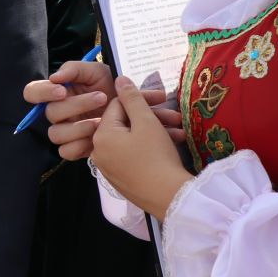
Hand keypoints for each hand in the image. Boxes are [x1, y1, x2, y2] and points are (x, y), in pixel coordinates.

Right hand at [25, 60, 183, 160]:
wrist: (133, 108)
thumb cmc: (111, 86)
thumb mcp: (97, 71)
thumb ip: (76, 69)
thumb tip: (55, 77)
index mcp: (58, 92)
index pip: (32, 92)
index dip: (43, 93)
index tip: (63, 90)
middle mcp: (58, 112)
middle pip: (51, 113)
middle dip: (76, 105)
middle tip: (102, 97)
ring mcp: (65, 131)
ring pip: (56, 134)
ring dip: (78, 127)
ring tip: (100, 122)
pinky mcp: (74, 148)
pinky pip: (65, 151)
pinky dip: (80, 145)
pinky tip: (96, 138)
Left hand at [92, 77, 193, 219]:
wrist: (169, 197)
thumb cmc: (157, 156)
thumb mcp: (146, 122)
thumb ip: (132, 98)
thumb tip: (119, 79)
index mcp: (101, 135)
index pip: (116, 106)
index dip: (140, 101)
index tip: (162, 100)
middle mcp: (98, 152)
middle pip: (124, 124)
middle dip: (150, 118)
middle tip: (176, 117)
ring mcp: (108, 168)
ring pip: (130, 141)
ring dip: (154, 134)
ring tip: (179, 134)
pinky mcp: (120, 180)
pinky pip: (131, 157)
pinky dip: (148, 150)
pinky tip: (169, 148)